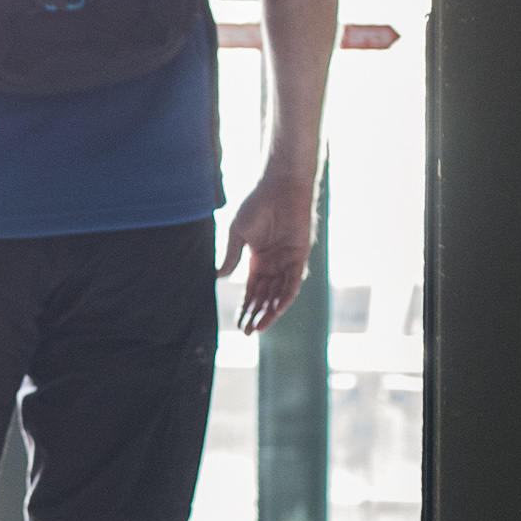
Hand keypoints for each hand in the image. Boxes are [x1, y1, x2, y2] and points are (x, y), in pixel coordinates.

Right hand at [218, 171, 317, 333]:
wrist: (279, 187)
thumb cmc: (257, 204)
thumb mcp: (238, 233)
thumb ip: (231, 256)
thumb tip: (219, 277)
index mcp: (258, 259)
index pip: (252, 290)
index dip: (245, 307)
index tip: (237, 324)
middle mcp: (274, 264)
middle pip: (265, 296)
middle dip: (256, 315)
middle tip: (247, 333)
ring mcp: (288, 261)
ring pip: (279, 294)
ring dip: (270, 312)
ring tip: (259, 328)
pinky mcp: (300, 257)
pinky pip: (294, 282)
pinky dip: (285, 297)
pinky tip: (276, 311)